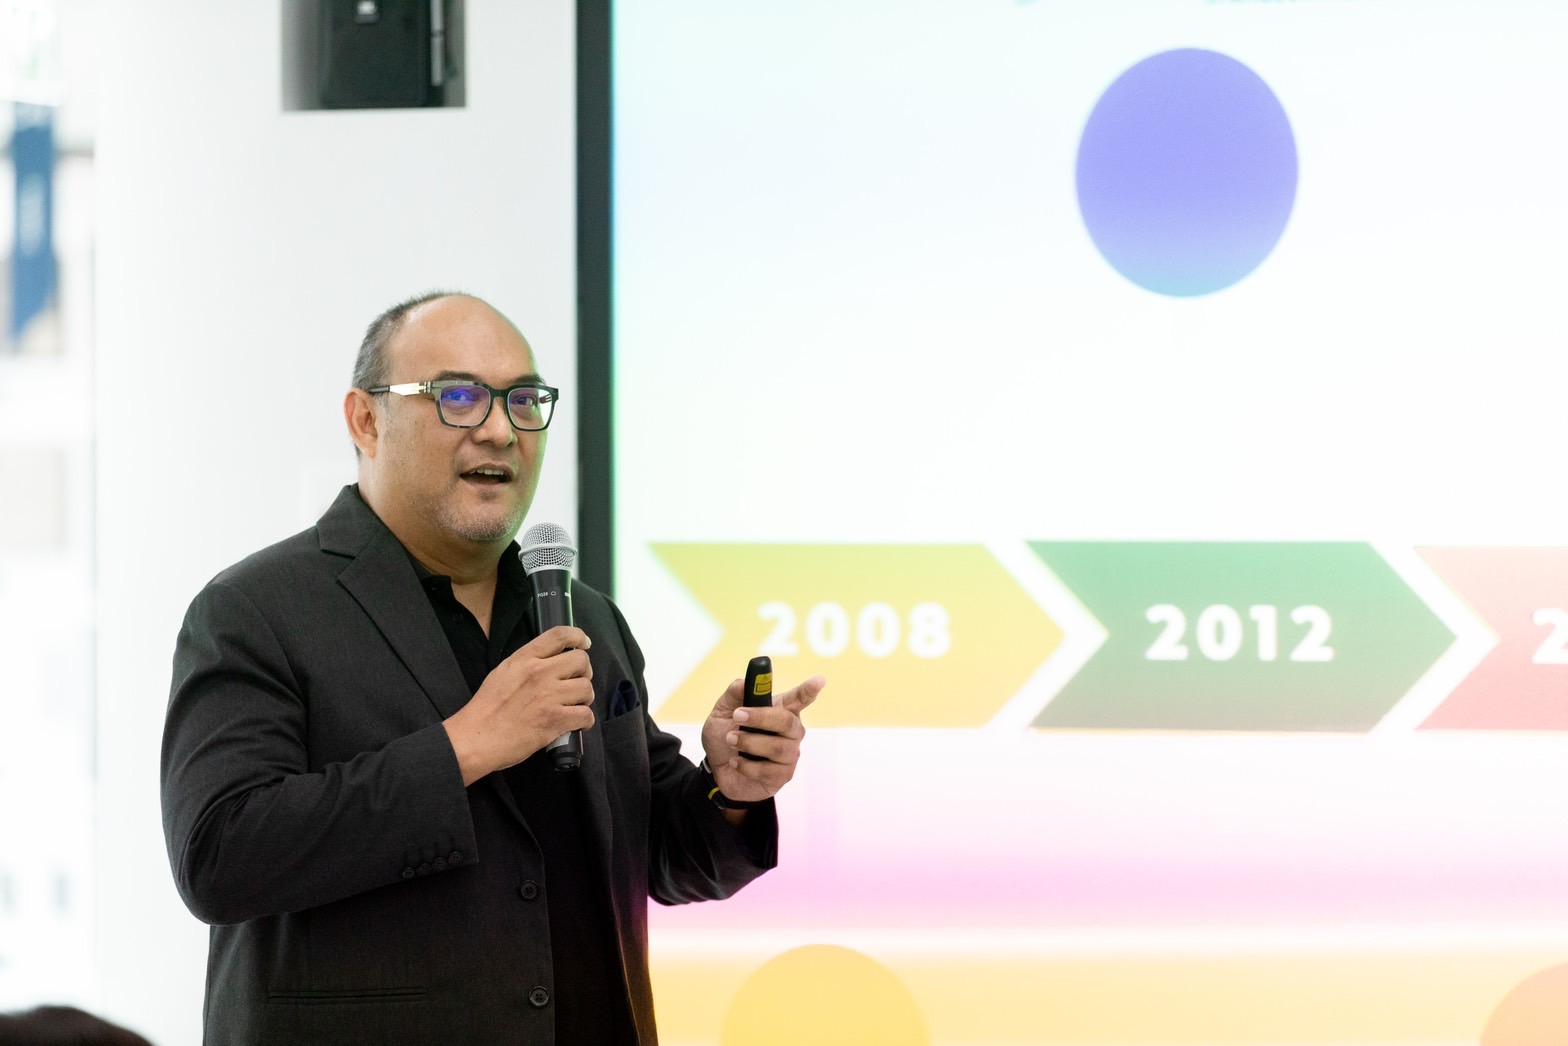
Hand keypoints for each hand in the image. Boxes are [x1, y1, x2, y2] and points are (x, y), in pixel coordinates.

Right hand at [442, 625, 594, 784]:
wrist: (476, 738)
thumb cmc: (487, 709)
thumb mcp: (503, 672)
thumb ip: (527, 663)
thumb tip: (551, 661)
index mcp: (524, 659)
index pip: (560, 635)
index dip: (578, 636)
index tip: (583, 643)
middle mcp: (539, 673)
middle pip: (581, 661)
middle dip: (584, 673)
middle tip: (576, 684)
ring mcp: (548, 696)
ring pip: (587, 688)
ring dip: (584, 699)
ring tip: (573, 706)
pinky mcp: (554, 720)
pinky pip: (586, 715)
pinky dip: (584, 721)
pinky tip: (573, 723)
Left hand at [701, 674, 823, 805]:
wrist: (716, 770)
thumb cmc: (724, 736)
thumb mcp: (722, 712)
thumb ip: (733, 695)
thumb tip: (743, 682)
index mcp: (780, 710)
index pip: (799, 698)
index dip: (809, 690)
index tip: (819, 680)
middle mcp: (790, 731)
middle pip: (788, 721)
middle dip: (761, 718)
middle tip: (738, 715)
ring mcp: (789, 754)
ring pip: (778, 747)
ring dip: (750, 743)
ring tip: (730, 740)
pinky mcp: (783, 775)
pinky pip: (769, 771)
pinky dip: (747, 765)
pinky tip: (735, 762)